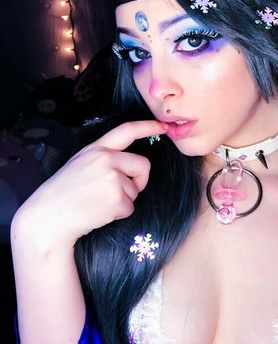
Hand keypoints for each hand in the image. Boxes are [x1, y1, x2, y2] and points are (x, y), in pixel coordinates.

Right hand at [12, 120, 168, 250]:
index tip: (163, 127)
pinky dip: (119, 213)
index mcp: (96, 148)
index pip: (127, 130)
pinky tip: (99, 212)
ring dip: (123, 200)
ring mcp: (112, 178)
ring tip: (98, 202)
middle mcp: (106, 159)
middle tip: (121, 191)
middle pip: (143, 165)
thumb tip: (128, 166)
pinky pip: (130, 207)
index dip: (148, 126)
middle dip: (139, 180)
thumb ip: (103, 159)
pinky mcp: (116, 199)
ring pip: (135, 190)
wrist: (48, 216)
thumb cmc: (63, 193)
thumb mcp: (80, 164)